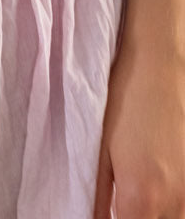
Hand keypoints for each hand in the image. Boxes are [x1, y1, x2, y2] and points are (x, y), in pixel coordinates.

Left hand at [94, 20, 184, 218]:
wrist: (161, 62)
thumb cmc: (126, 99)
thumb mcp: (100, 148)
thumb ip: (97, 194)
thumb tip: (89, 217)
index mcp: (141, 198)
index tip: (105, 214)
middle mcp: (174, 201)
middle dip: (135, 218)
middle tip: (121, 204)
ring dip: (154, 214)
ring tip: (135, 200)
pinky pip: (183, 205)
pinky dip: (170, 207)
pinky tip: (155, 191)